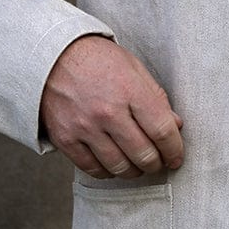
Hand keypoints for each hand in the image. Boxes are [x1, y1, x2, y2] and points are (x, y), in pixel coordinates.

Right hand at [41, 36, 183, 178]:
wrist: (52, 56)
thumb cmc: (97, 60)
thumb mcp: (133, 68)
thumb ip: (156, 98)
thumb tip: (176, 126)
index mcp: (129, 90)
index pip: (162, 131)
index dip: (175, 150)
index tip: (176, 157)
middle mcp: (107, 112)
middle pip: (144, 154)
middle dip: (157, 164)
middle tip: (159, 162)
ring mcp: (85, 127)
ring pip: (120, 167)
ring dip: (134, 171)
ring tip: (138, 166)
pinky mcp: (65, 139)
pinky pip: (92, 169)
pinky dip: (108, 172)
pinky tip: (114, 164)